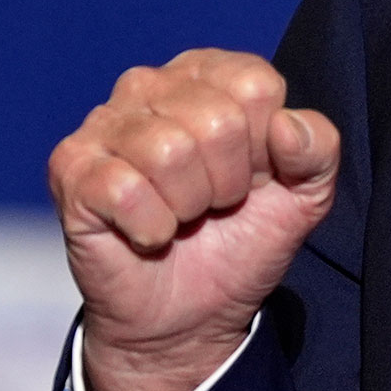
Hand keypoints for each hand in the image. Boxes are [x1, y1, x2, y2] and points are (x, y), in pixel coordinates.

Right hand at [47, 50, 340, 390]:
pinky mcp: (70, 170)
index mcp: (208, 74)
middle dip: (228, 183)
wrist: (190, 317)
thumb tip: (287, 124)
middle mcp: (150, 85)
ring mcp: (103, 123)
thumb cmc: (240, 241)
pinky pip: (126, 190)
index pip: (255, 86)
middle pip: (217, 121)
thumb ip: (320, 148)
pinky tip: (146, 234)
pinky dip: (150, 228)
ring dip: (189, 207)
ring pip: (170, 153)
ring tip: (181, 217)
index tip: (251, 177)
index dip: (264, 149)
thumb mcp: (304, 195)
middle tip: (212, 205)